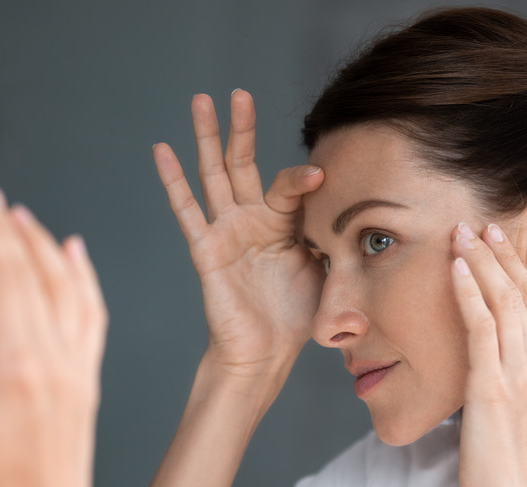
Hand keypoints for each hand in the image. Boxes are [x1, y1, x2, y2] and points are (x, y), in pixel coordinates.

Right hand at [0, 190, 106, 486]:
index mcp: (17, 365)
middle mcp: (55, 357)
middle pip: (29, 268)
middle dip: (0, 217)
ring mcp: (78, 366)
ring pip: (66, 284)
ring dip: (39, 241)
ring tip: (13, 210)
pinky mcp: (87, 378)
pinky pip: (93, 313)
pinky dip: (83, 275)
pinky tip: (74, 251)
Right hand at [154, 90, 323, 396]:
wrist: (266, 353)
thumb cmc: (296, 316)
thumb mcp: (326, 270)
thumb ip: (334, 239)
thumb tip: (364, 219)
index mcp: (282, 223)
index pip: (289, 186)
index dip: (303, 179)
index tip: (322, 175)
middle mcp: (252, 220)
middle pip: (243, 163)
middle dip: (242, 128)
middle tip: (239, 93)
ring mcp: (226, 231)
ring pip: (213, 175)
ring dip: (207, 138)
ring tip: (201, 100)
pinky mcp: (206, 249)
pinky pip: (187, 210)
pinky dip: (173, 180)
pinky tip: (162, 149)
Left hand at [450, 222, 526, 486]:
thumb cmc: (524, 453)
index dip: (516, 265)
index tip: (499, 239)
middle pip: (520, 293)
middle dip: (497, 254)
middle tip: (477, 223)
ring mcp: (518, 372)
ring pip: (500, 301)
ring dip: (478, 263)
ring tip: (461, 234)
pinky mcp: (491, 384)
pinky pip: (479, 327)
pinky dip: (467, 292)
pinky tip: (455, 269)